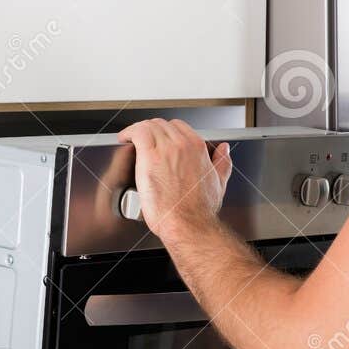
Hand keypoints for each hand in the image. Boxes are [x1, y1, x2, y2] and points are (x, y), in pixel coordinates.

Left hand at [115, 118, 232, 238]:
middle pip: (161, 125)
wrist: (188, 224)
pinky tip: (124, 138)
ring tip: (130, 138)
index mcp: (197, 148)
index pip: (178, 126)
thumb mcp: (218, 182)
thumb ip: (222, 162)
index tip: (158, 139)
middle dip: (150, 130)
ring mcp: (165, 149)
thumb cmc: (199, 211)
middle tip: (142, 140)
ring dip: (138, 130)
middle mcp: (182, 144)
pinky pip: (137, 133)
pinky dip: (129, 132)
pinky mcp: (149, 157)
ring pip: (149, 126)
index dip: (166, 131)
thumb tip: (224, 150)